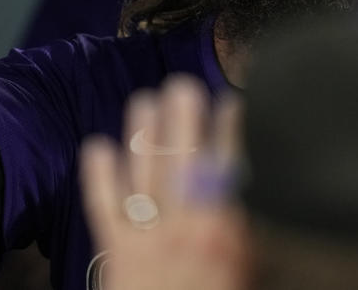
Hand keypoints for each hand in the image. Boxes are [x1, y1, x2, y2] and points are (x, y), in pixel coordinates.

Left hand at [80, 76, 247, 289]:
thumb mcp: (249, 273)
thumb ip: (254, 237)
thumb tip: (261, 201)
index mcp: (227, 233)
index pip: (232, 167)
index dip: (232, 130)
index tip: (233, 102)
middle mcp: (187, 228)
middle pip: (185, 161)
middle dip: (184, 120)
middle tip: (182, 85)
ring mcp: (149, 238)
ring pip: (145, 175)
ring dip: (143, 134)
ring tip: (143, 100)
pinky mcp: (117, 251)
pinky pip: (104, 206)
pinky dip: (99, 176)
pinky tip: (96, 147)